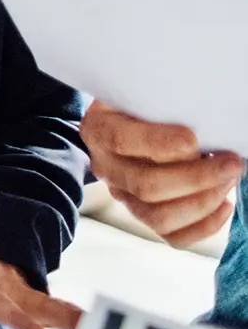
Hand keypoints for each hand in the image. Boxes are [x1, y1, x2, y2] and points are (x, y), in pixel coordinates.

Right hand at [81, 100, 242, 248]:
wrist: (124, 122)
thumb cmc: (138, 104)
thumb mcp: (138, 92)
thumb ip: (158, 103)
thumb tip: (199, 121)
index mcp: (98, 130)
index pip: (122, 141)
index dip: (161, 144)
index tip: (194, 139)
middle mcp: (105, 167)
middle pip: (146, 186)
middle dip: (197, 178)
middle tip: (230, 164)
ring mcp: (121, 195)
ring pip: (158, 217)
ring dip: (203, 202)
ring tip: (227, 181)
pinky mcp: (142, 215)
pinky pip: (172, 235)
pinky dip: (204, 226)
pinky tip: (223, 204)